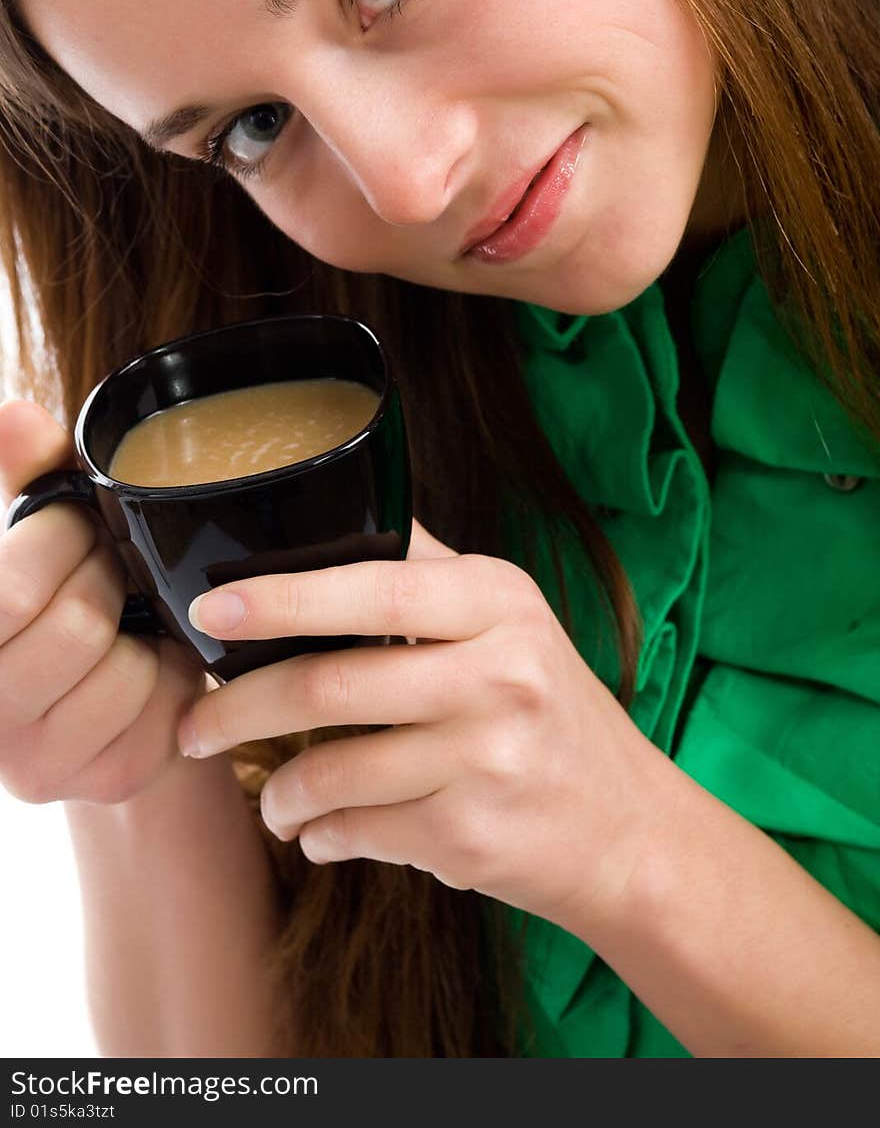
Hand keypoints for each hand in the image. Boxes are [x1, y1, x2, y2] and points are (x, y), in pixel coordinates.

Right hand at [0, 400, 204, 805]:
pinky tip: (153, 660)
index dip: (58, 543)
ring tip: (131, 614)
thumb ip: (29, 476)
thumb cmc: (68, 591)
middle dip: (106, 575)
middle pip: (74, 625)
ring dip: (144, 626)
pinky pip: (167, 705)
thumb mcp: (43, 534)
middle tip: (111, 566)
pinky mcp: (112, 779)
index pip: (10, 592)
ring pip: (123, 669)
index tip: (76, 528)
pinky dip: (175, 669)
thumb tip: (15, 415)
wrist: (113, 692)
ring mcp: (44, 766)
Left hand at [176, 519, 661, 932]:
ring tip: (271, 800)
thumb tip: (322, 530)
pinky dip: (322, 834)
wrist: (629, 829)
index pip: (372, 588)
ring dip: (278, 793)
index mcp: (498, 601)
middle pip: (328, 685)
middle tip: (197, 726)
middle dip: (238, 709)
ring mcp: (487, 756)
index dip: (281, 600)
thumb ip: (430, 576)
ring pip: (332, 770)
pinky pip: (358, 830)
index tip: (210, 611)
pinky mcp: (470, 833)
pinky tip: (322, 831)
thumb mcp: (514, 621)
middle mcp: (499, 672)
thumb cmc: (552, 713)